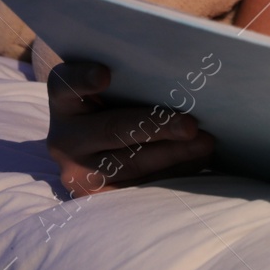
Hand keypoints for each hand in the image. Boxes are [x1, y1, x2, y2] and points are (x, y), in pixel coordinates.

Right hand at [46, 61, 214, 196]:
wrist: (100, 154)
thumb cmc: (119, 105)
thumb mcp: (118, 89)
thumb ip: (135, 77)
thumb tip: (184, 70)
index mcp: (64, 101)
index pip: (65, 84)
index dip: (83, 79)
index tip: (104, 75)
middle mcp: (64, 137)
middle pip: (111, 128)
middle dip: (156, 126)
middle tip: (191, 125)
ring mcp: (77, 172)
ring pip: (129, 164)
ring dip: (173, 154)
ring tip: (204, 144)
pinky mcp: (97, 199)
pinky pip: (139, 187)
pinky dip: (173, 172)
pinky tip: (196, 160)